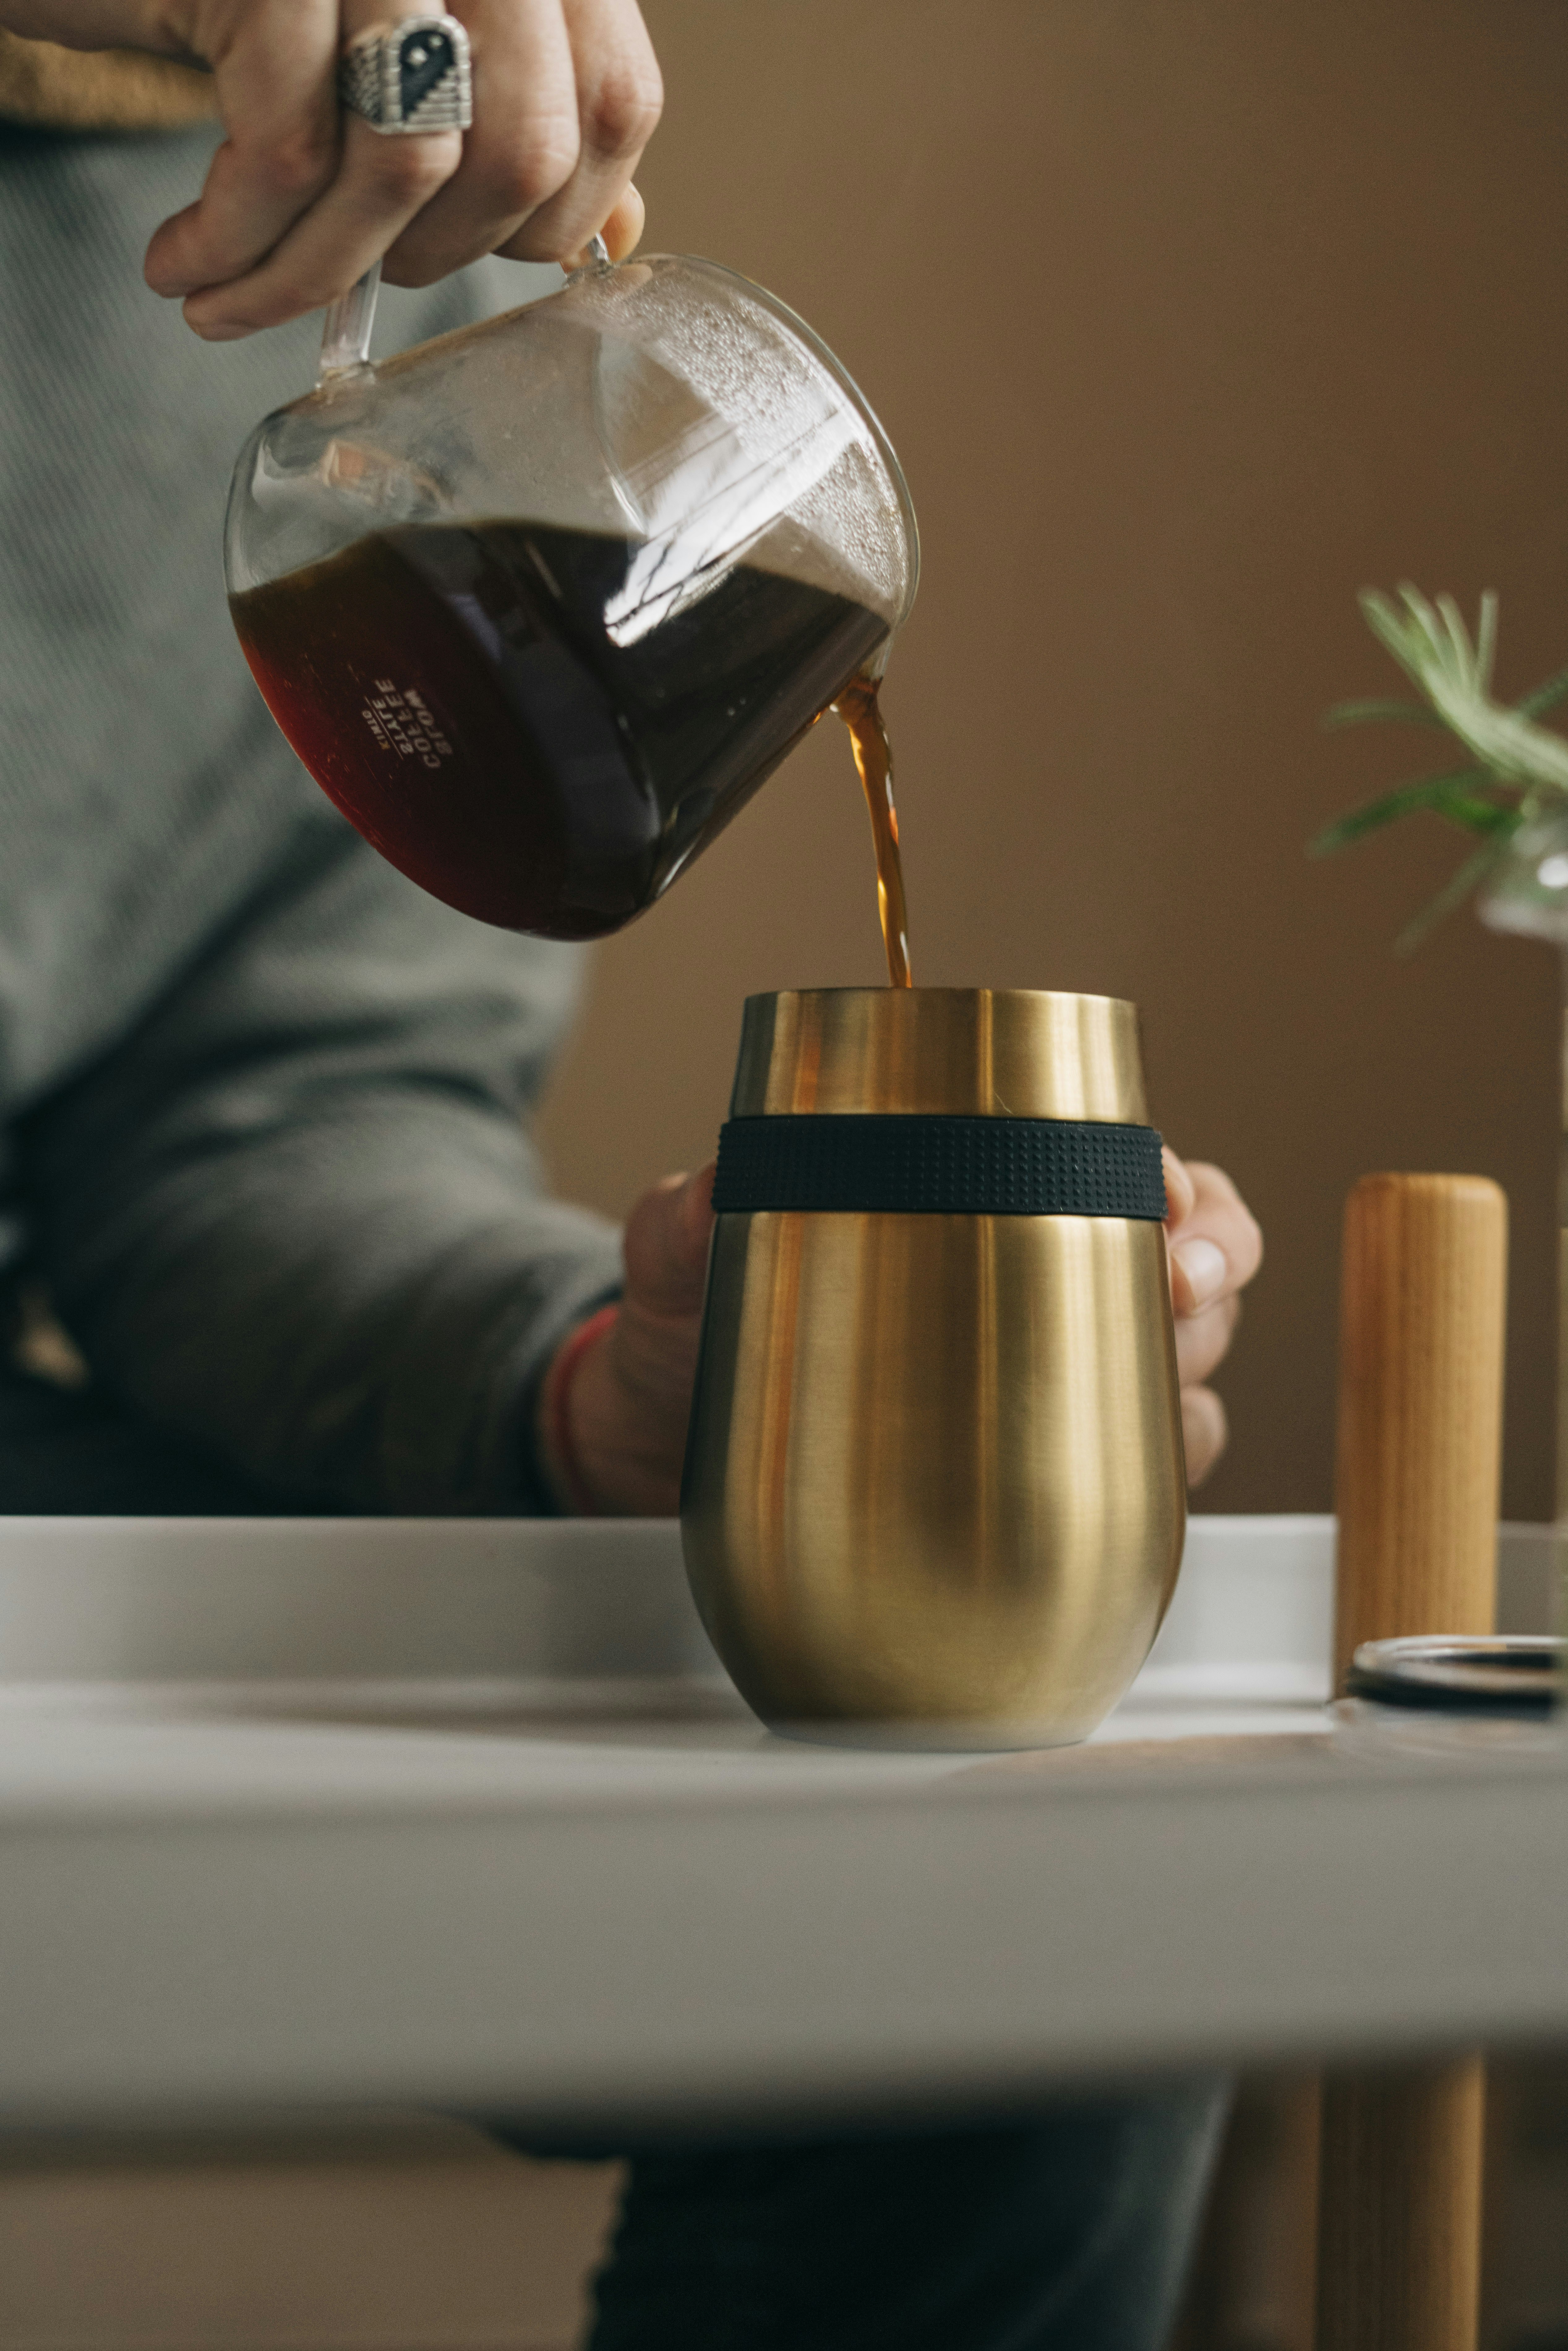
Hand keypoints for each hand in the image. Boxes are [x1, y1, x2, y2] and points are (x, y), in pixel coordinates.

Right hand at [3, 0, 660, 336]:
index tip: (471, 252)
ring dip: (311, 270)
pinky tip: (189, 265)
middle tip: (353, 282)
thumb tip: (614, 228)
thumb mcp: (403, 51)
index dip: (552, 212)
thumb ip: (518, 119)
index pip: (611, 100)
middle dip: (438, 256)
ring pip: (403, 168)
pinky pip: (286, 155)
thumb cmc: (243, 2)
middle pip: (525, 149)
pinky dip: (235, 243)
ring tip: (236, 299)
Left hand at [545, 1146, 1263, 1514]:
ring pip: (1188, 1360)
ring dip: (1195, 1366)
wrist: (675, 1445)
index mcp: (988, 1194)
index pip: (1123, 1166)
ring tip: (1167, 1377)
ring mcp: (1056, 1376)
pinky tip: (1137, 1471)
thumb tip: (716, 1181)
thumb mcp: (682, 1257)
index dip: (1171, 1179)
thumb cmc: (701, 1324)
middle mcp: (1044, 1277)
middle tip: (1181, 1282)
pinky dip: (1167, 1465)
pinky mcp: (1050, 1469)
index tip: (1162, 1197)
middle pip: (1188, 1256)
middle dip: (1213, 1263)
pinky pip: (1153, 1466)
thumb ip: (687, 1214)